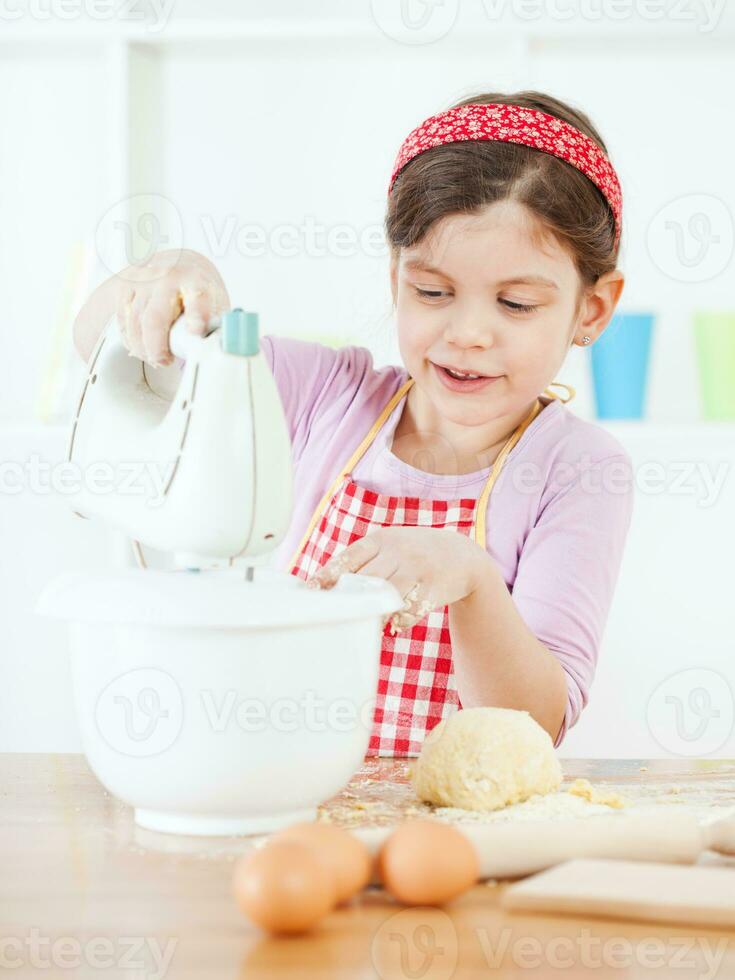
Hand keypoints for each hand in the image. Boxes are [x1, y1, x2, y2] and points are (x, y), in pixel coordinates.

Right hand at [111, 249, 229, 366]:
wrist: (178, 262)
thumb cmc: (197, 289)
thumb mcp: (214, 302)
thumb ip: (212, 327)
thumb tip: (204, 358)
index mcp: (195, 280)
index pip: (197, 298)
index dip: (197, 316)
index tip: (196, 331)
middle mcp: (167, 277)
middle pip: (155, 318)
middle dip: (157, 347)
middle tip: (165, 362)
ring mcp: (143, 280)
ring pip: (135, 323)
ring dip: (143, 348)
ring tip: (157, 358)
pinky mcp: (125, 286)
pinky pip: (122, 321)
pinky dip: (131, 340)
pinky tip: (141, 347)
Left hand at [306, 527, 487, 631]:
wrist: (463, 556)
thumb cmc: (416, 554)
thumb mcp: (392, 546)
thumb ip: (365, 560)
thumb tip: (325, 583)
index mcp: (383, 539)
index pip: (349, 557)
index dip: (327, 574)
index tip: (310, 591)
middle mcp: (400, 550)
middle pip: (365, 579)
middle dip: (350, 598)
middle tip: (337, 615)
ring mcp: (418, 568)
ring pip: (387, 595)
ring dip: (375, 613)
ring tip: (369, 622)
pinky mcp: (435, 587)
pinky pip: (411, 610)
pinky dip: (400, 621)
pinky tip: (396, 623)